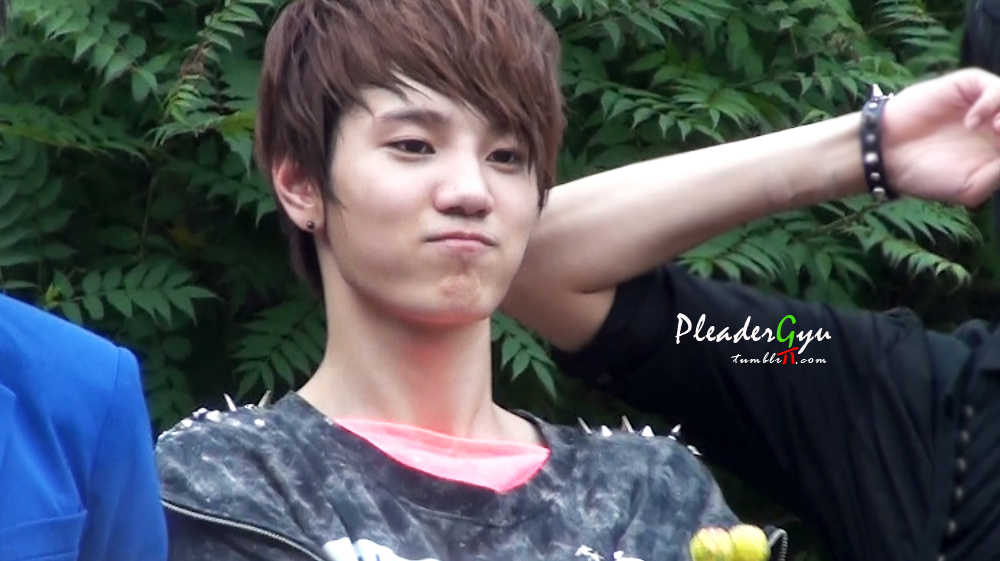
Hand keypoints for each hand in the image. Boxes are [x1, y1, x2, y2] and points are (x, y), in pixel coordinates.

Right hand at [882, 68, 999, 205]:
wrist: (888, 156)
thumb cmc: (927, 175)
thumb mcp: (973, 187)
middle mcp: (998, 122)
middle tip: (999, 137)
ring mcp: (985, 103)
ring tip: (995, 131)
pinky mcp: (968, 86)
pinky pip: (994, 86)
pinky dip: (990, 102)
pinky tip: (971, 122)